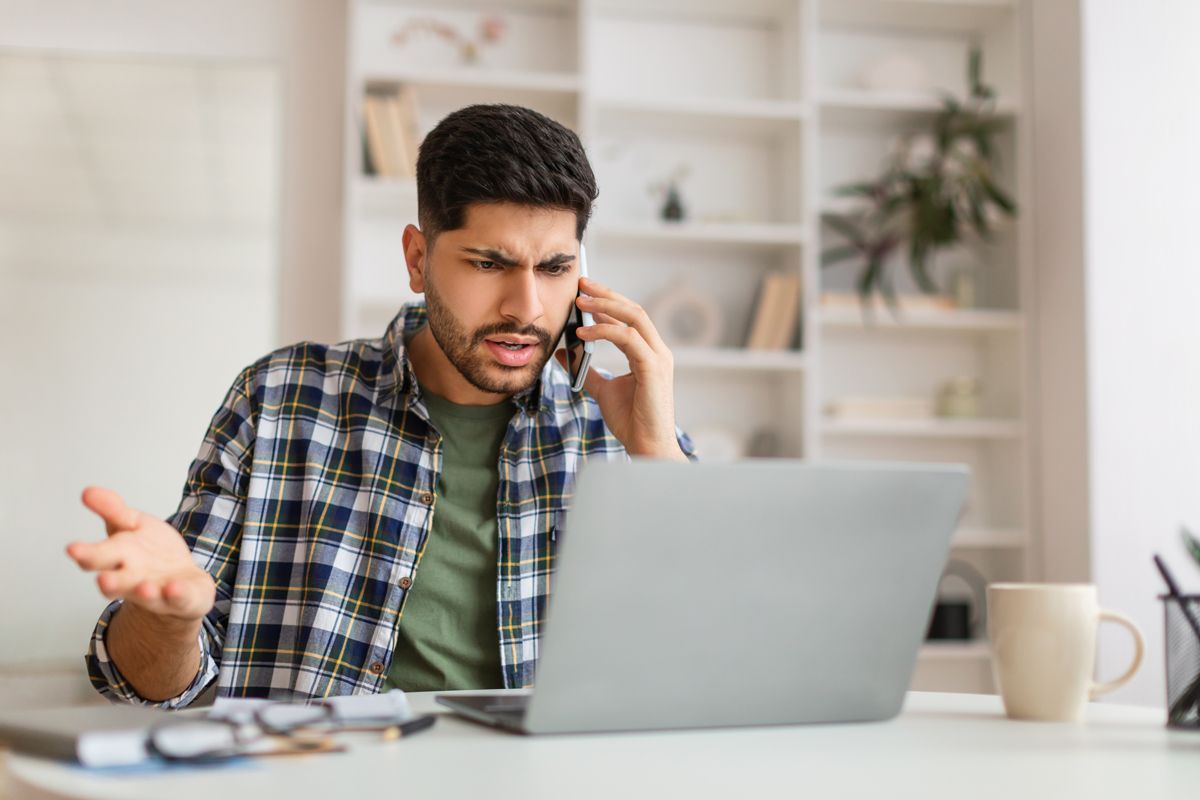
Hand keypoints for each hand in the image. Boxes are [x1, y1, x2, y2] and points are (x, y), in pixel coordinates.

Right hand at [66, 487, 215, 623]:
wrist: (180, 580)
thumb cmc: (149, 551)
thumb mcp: (131, 524)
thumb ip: (113, 510)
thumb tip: (88, 491)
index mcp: (116, 560)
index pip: (96, 558)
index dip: (86, 554)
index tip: (73, 549)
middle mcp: (132, 581)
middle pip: (117, 583)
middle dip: (110, 582)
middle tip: (103, 580)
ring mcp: (157, 592)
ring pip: (147, 595)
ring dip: (144, 592)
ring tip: (144, 588)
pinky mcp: (183, 597)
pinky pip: (181, 598)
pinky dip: (178, 594)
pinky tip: (174, 588)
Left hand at [555, 277, 686, 460]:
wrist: (647, 447)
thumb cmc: (632, 421)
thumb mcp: (603, 390)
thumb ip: (587, 370)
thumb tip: (565, 352)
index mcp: (649, 354)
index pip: (630, 317)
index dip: (608, 301)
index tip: (584, 291)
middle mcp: (658, 351)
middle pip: (634, 310)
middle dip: (606, 294)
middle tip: (581, 284)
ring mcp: (658, 359)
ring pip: (634, 318)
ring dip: (605, 306)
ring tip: (579, 302)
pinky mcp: (653, 369)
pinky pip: (628, 339)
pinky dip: (605, 331)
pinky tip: (583, 333)